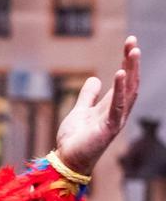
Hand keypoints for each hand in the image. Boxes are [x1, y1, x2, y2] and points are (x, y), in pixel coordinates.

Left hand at [55, 36, 140, 175]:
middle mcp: (118, 111)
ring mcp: (115, 120)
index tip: (129, 43)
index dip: (127, 62)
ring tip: (132, 52)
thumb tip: (96, 78)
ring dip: (131, 71)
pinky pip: (117, 106)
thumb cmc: (75, 139)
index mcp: (111, 106)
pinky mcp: (109, 128)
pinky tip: (120, 74)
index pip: (124, 80)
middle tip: (133, 40)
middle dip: (132, 61)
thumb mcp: (80, 110)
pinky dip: (120, 90)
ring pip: (129, 92)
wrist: (67, 160)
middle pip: (130, 82)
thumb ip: (88, 96)